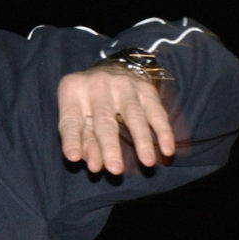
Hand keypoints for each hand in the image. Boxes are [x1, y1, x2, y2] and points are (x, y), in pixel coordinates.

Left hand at [57, 64, 174, 174]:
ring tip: (147, 163)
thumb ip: (83, 142)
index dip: (71, 140)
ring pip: (134, 116)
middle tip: (115, 170)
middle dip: (109, 147)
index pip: (71, 121)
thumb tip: (95, 166)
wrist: (112, 69)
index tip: (73, 158)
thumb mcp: (76, 116)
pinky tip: (167, 149)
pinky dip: (163, 131)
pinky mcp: (145, 89)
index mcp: (72, 91)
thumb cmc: (88, 102)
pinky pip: (156, 112)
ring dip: (142, 141)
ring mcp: (123, 85)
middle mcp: (97, 85)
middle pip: (104, 120)